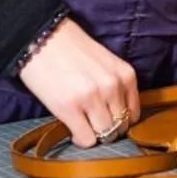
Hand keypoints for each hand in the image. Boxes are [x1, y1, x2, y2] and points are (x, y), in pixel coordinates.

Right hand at [17, 17, 139, 147]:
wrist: (43, 38)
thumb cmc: (73, 51)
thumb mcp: (106, 64)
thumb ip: (116, 86)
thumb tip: (118, 115)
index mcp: (125, 75)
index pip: (133, 114)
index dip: (121, 121)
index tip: (109, 120)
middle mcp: (113, 87)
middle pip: (120, 126)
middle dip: (108, 129)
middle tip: (93, 124)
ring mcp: (92, 98)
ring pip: (105, 135)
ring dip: (95, 134)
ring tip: (83, 126)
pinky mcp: (69, 108)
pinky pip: (86, 139)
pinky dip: (81, 139)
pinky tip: (73, 130)